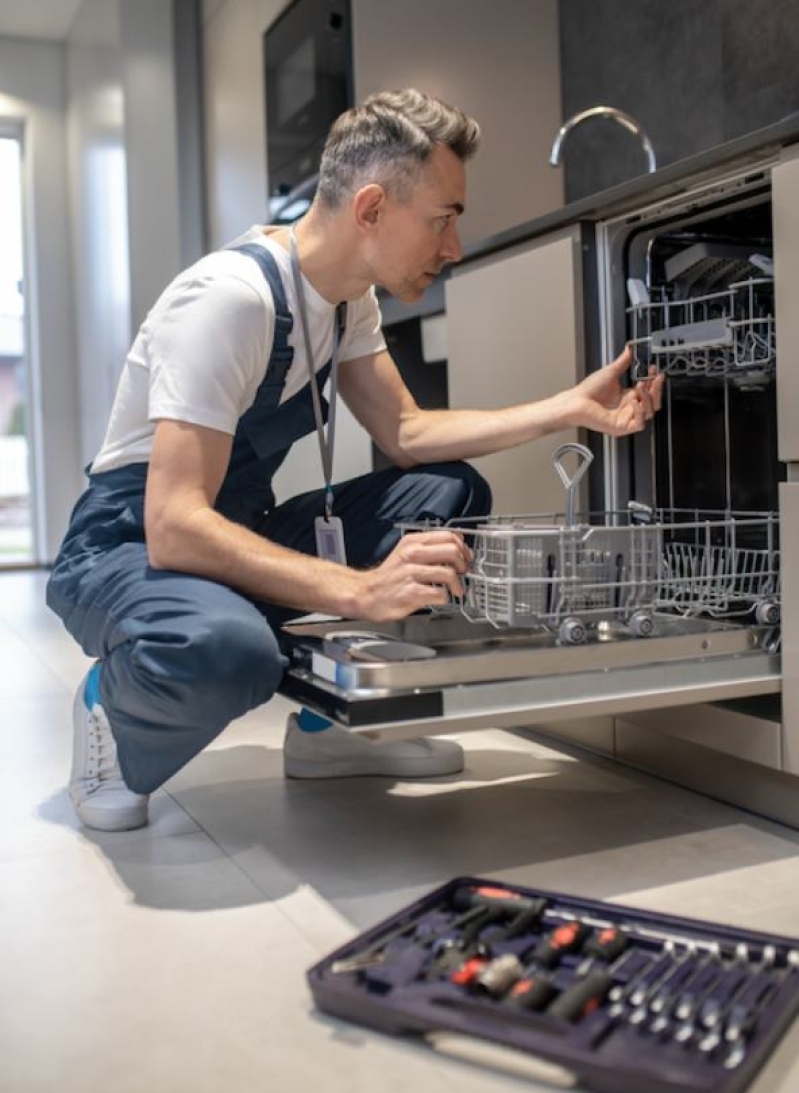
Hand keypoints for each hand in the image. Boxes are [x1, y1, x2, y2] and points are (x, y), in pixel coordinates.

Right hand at [354, 529, 472, 621]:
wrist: (366, 594)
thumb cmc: (389, 576)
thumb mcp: (406, 552)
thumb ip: (429, 546)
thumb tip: (456, 541)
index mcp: (412, 542)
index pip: (448, 536)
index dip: (463, 547)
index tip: (466, 557)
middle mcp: (412, 555)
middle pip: (452, 552)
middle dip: (463, 564)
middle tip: (463, 572)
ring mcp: (411, 574)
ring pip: (449, 573)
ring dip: (458, 584)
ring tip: (456, 590)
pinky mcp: (411, 593)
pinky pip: (440, 593)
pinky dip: (445, 598)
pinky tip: (441, 598)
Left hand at [565, 345, 664, 436]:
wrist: (575, 402)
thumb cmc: (588, 391)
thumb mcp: (610, 372)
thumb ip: (623, 362)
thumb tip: (629, 349)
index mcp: (627, 397)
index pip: (649, 391)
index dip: (654, 381)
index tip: (655, 370)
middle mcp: (628, 408)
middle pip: (653, 403)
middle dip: (656, 389)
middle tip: (655, 378)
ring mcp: (626, 418)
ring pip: (649, 413)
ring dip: (648, 398)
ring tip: (641, 386)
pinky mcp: (621, 427)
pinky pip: (639, 424)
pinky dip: (639, 412)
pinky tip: (633, 401)